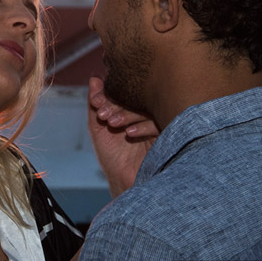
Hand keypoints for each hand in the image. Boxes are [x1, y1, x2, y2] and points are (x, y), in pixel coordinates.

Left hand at [88, 76, 157, 197]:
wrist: (125, 182)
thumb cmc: (112, 155)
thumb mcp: (98, 127)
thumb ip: (95, 103)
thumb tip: (94, 78)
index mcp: (130, 108)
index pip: (122, 92)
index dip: (108, 94)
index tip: (95, 103)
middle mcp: (144, 112)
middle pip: (134, 98)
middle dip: (115, 103)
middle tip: (102, 114)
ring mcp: (156, 121)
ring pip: (145, 108)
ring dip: (127, 114)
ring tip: (112, 123)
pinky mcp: (167, 134)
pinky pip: (158, 123)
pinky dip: (143, 126)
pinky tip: (130, 134)